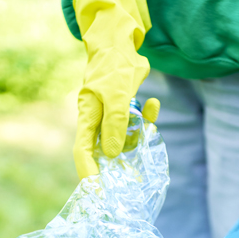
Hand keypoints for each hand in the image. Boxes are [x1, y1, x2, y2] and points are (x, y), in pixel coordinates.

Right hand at [73, 0, 157, 178]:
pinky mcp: (125, 111)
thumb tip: (112, 154)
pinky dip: (148, 117)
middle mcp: (97, 121)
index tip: (96, 194)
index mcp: (87, 118)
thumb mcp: (116, 95)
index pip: (83, 153)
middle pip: (106, 150)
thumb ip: (116, 124)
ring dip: (140, 131)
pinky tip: (154, 103)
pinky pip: (137, 124)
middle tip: (133, 179)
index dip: (89, 175)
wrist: (121, 43)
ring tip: (151, 112)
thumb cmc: (114, 67)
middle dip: (121, 161)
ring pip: (125, 138)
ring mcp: (111, 117)